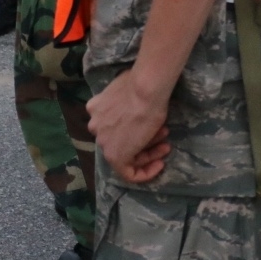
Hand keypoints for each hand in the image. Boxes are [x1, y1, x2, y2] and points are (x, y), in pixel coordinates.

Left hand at [86, 68, 172, 184]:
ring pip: (125, 154)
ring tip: (166, 147)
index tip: (152, 129)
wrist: (144, 91)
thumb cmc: (140, 87)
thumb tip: (136, 113)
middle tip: (164, 137)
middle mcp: (94, 125)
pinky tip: (159, 165)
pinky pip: (127, 171)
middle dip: (144, 140)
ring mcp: (102, 140)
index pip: (115, 126)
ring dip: (148, 152)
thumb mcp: (128, 94)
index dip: (136, 129)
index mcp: (95, 109)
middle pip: (120, 139)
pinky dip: (144, 172)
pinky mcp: (114, 156)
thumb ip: (125, 107)